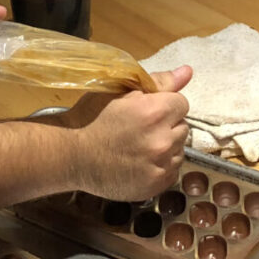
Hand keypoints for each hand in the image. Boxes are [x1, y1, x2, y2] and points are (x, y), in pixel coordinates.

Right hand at [65, 66, 192, 200]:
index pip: (182, 103)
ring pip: (179, 150)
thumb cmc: (91, 118)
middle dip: (166, 126)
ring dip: (165, 147)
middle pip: (182, 127)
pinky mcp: (156, 185)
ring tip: (139, 147)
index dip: (163, 105)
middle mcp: (163, 140)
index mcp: (155, 112)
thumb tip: (188, 72)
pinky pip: (172, 171)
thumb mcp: (119, 92)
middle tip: (140, 129)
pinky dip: (160, 166)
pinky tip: (139, 162)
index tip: (146, 111)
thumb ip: (158, 82)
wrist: (70, 155)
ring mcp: (161, 166)